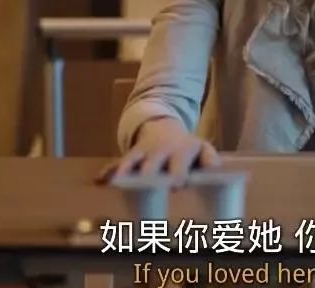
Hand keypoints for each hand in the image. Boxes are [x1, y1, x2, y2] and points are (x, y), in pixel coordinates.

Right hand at [96, 117, 220, 184]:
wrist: (164, 127)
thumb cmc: (188, 149)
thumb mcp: (203, 149)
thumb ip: (211, 161)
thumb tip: (215, 171)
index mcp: (181, 152)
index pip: (180, 164)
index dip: (178, 173)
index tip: (176, 185)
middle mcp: (160, 152)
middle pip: (153, 164)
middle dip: (149, 175)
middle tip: (146, 187)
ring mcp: (144, 153)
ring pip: (132, 161)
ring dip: (124, 171)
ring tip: (117, 181)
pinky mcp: (130, 156)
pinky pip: (117, 163)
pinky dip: (108, 171)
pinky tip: (100, 180)